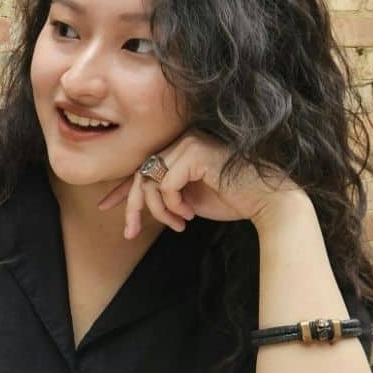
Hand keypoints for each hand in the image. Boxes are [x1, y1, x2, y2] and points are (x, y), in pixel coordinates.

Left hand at [98, 131, 302, 239]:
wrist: (268, 203)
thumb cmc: (234, 201)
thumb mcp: (188, 199)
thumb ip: (164, 195)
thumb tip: (134, 203)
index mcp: (182, 149)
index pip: (143, 166)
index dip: (122, 189)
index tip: (104, 207)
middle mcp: (183, 140)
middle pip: (140, 173)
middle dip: (132, 205)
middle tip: (129, 232)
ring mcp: (189, 143)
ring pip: (149, 179)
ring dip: (159, 210)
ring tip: (178, 223)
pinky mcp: (196, 152)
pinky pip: (165, 183)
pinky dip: (171, 205)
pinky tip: (189, 215)